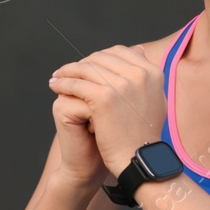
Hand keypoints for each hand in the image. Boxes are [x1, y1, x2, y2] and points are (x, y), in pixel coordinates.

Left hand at [47, 44, 165, 175]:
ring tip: (57, 78)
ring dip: (68, 71)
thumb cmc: (142, 135)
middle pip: (101, 58)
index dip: (99, 57)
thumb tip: (137, 49)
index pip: (119, 52)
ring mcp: (122, 85)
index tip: (86, 65)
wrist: (137, 160)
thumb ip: (144, 75)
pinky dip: (63, 84)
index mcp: (152, 72)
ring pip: (86, 69)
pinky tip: (55, 87)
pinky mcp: (104, 97)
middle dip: (82, 63)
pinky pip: (77, 84)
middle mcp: (140, 74)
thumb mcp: (154, 98)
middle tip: (67, 71)